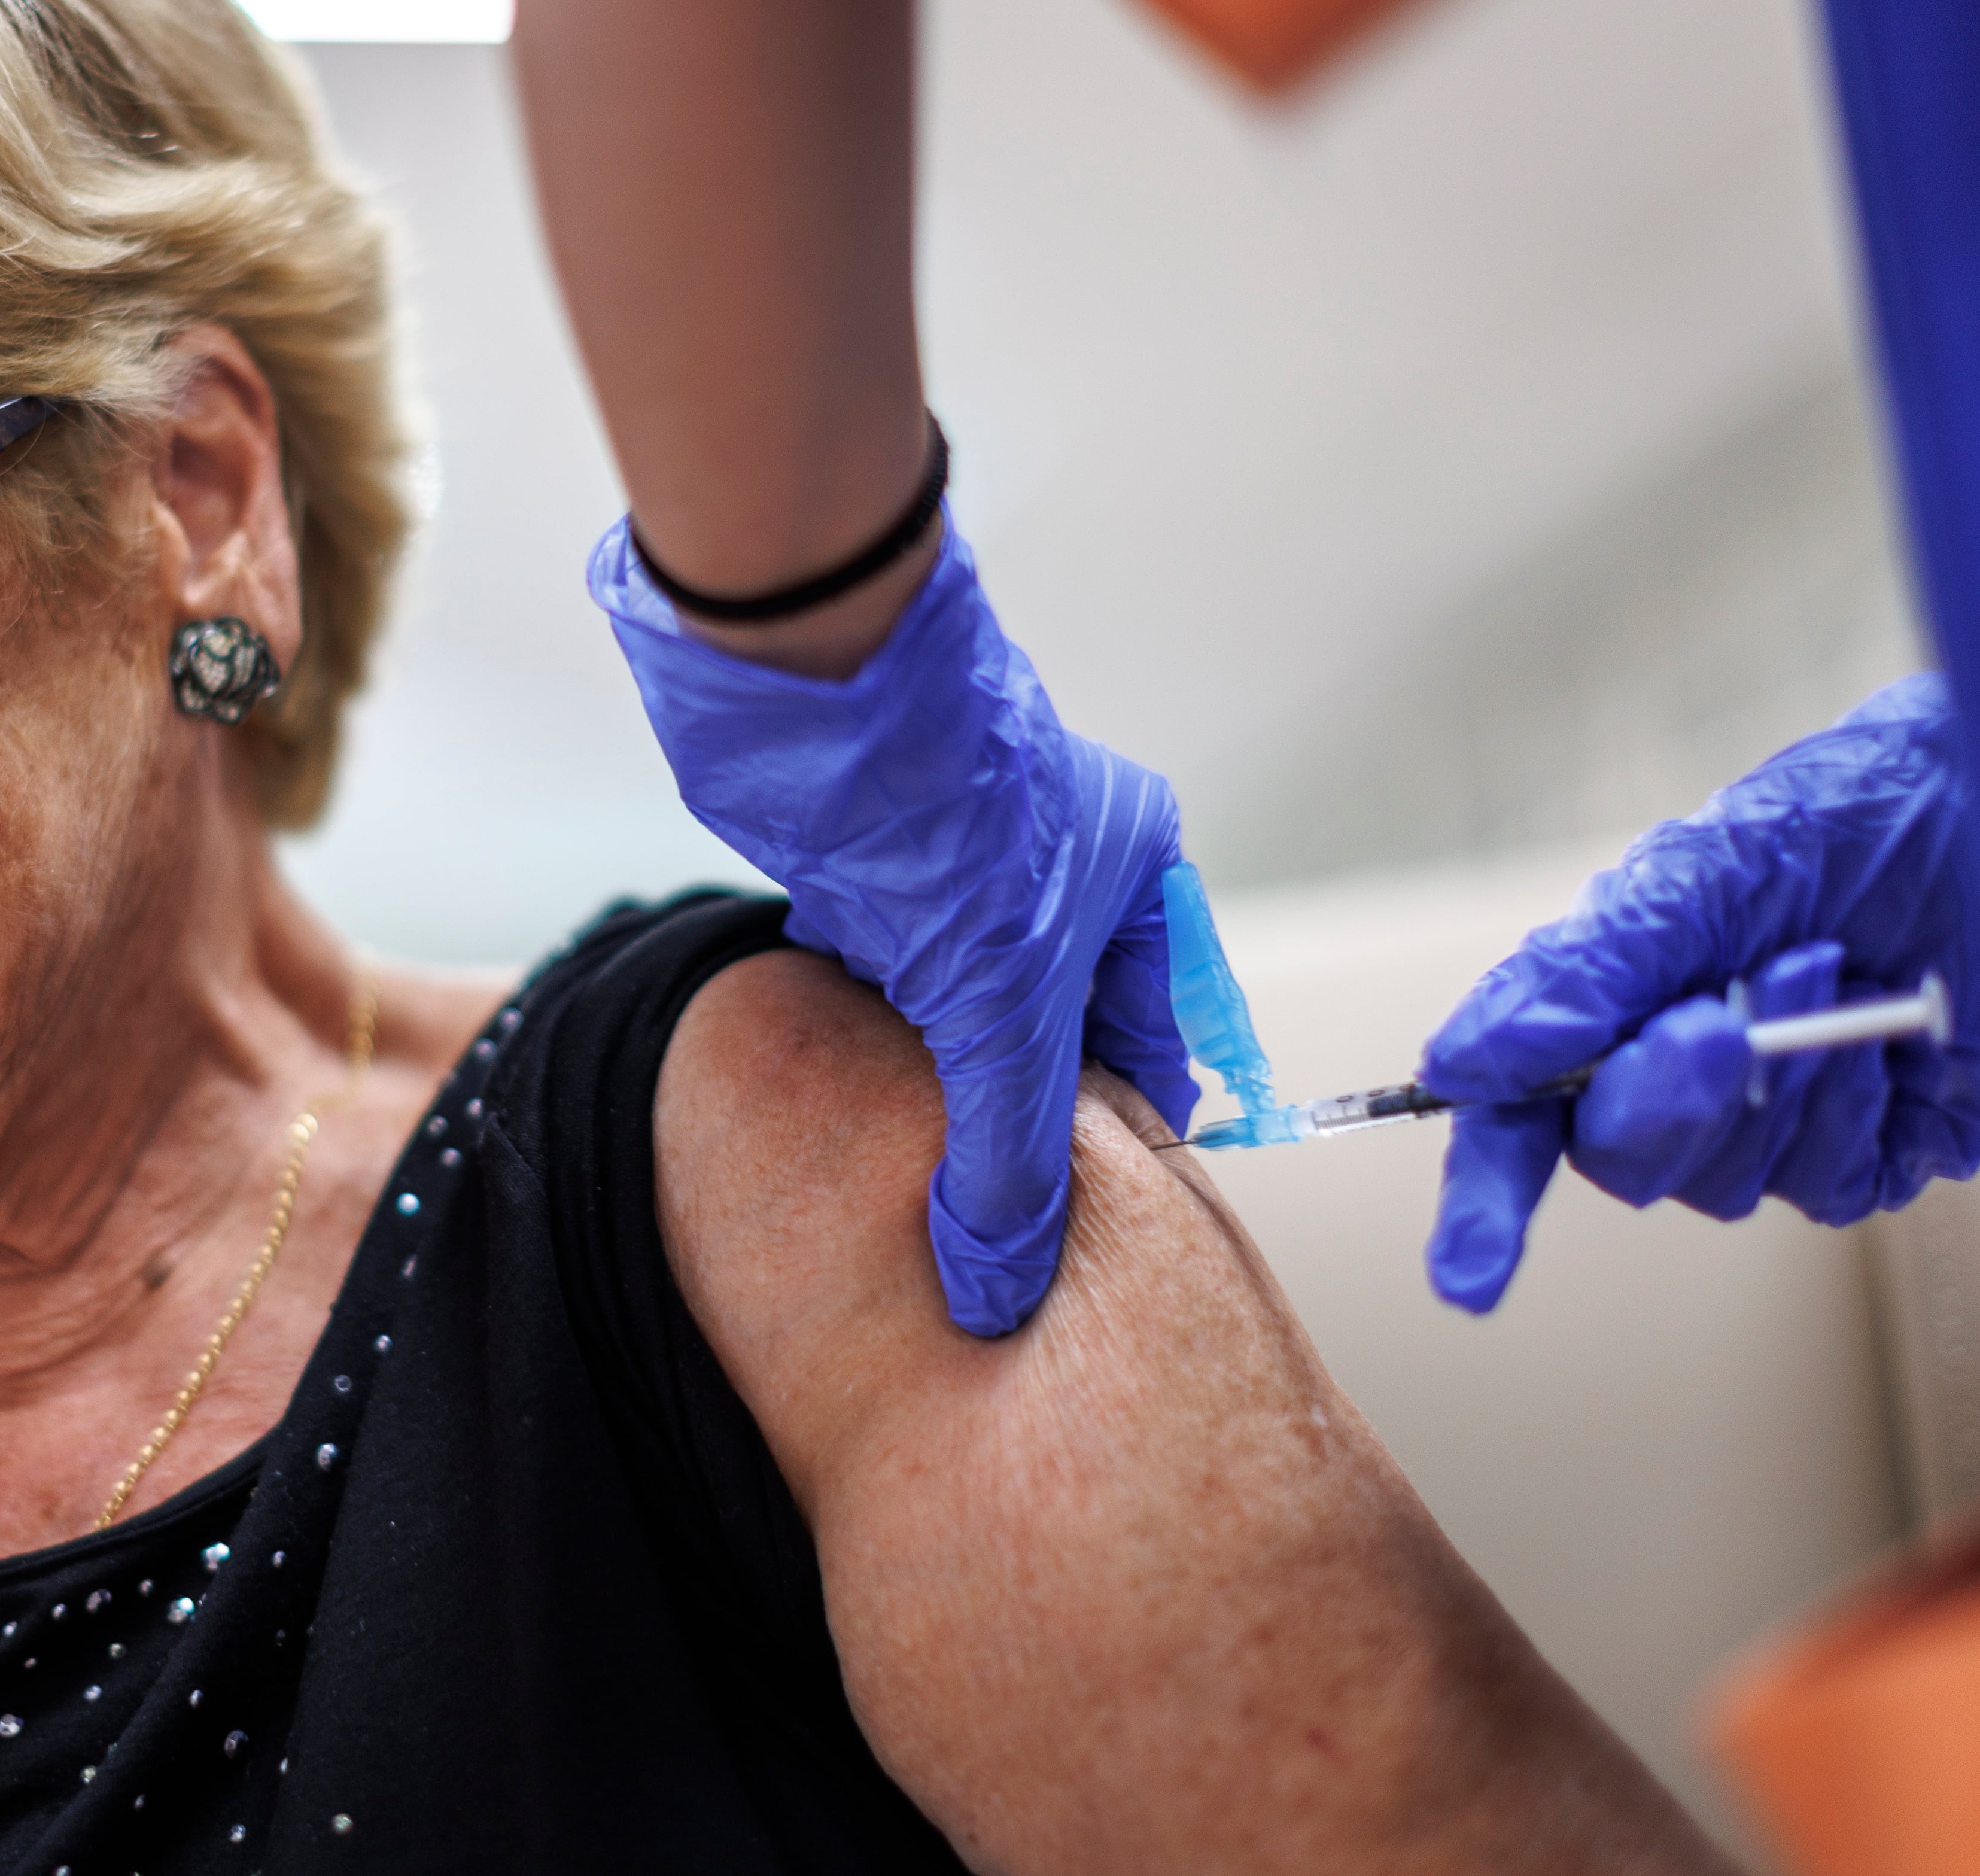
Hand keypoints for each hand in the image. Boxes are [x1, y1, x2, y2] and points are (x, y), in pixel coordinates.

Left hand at [595, 513, 1197, 1335]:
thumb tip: (999, 1284)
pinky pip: (892, 971)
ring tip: (924, 1163)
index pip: (1164, 1030)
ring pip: (970, 1000)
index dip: (1136, 1128)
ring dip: (943, 1070)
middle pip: (1061, 1023)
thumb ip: (1009, 1155)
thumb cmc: (945, 818)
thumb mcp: (999, 1010)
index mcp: (1140, 874)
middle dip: (1027, 1108)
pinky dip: (878, 1023)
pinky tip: (852, 1083)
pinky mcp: (880, 862)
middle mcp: (1064, 862)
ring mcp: (969, 859)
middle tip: (998, 1208)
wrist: (815, 695)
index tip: (1103, 1220)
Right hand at [1418, 675, 1979, 1312]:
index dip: (1487, 1200)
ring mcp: (1776, 1120)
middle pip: (1621, 1160)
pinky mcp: (1871, 1149)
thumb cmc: (1853, 816)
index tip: (1467, 1274)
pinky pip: (1828, 1186)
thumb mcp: (1696, 871)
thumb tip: (1462, 1064)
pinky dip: (1846, 1106)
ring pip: (1722, 1184)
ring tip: (1824, 970)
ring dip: (1770, 1082)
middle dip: (1660, 1098)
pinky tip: (1877, 1030)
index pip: (1521, 1121)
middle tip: (1715, 1019)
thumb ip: (1580, 973)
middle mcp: (1682, 1074)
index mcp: (1613, 1006)